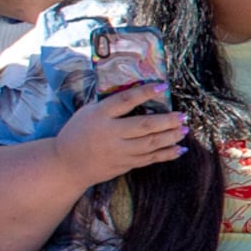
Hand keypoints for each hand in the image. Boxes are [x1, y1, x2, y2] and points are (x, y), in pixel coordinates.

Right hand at [57, 82, 189, 187]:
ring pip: (150, 143)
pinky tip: (180, 148)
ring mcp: (118, 151)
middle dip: (167, 120)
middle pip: (144, 126)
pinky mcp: (124, 164)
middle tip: (183, 116)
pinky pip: (150, 159)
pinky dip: (167, 154)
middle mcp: (110, 134)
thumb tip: (138, 92)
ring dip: (171, 136)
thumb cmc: (77, 133)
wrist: (65, 165)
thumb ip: (109, 105)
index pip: (125, 101)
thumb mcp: (87, 112)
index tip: (163, 86)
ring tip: (185, 129)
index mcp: (99, 115)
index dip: (145, 93)